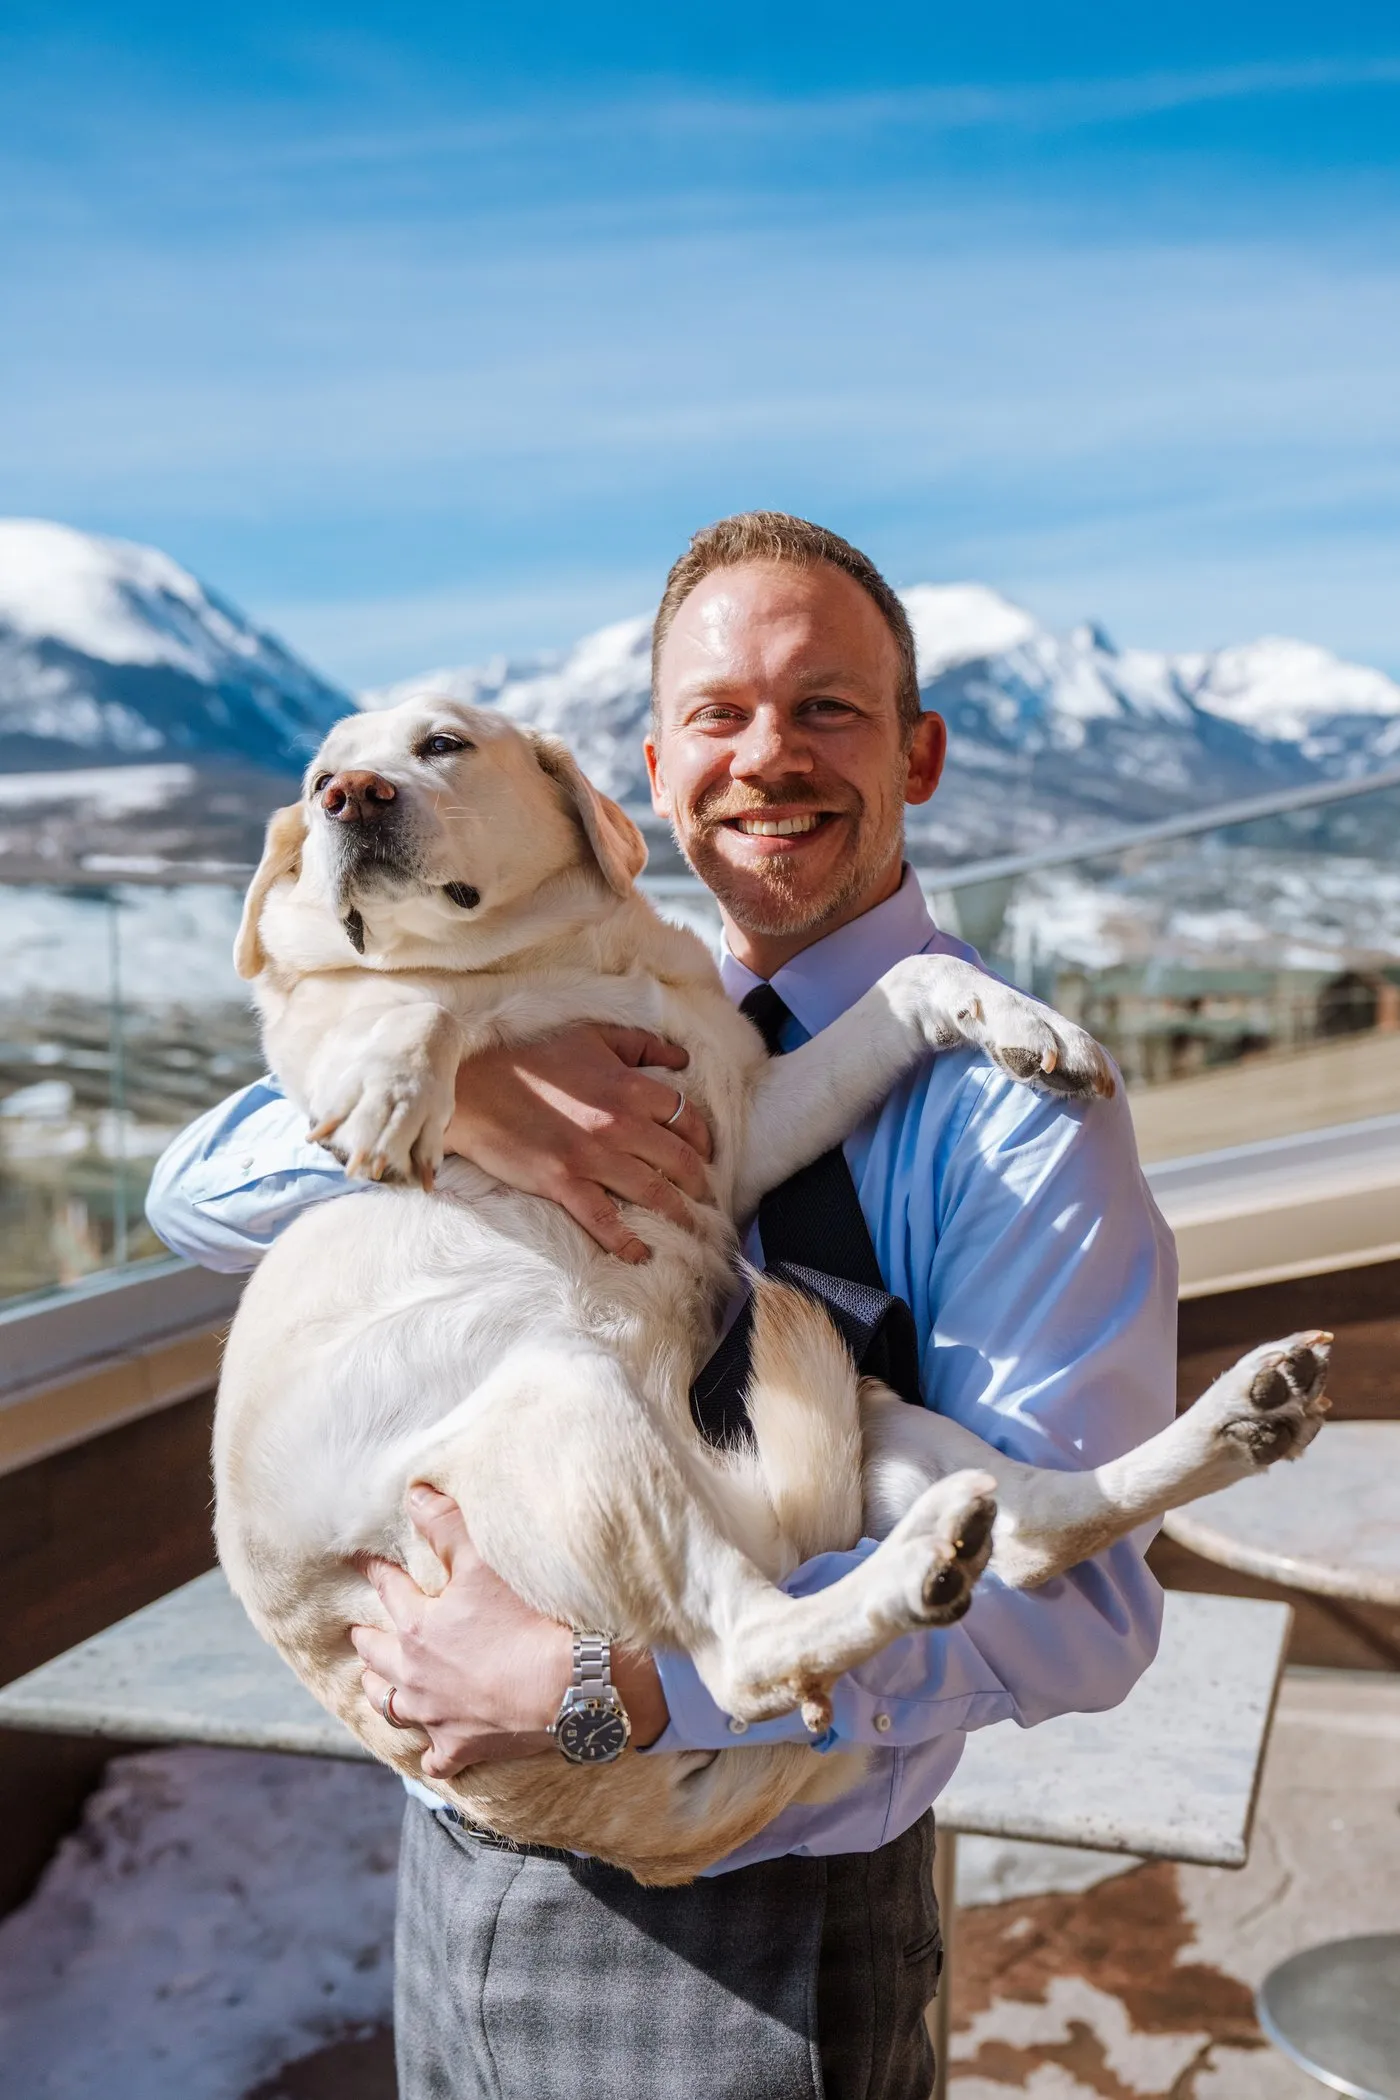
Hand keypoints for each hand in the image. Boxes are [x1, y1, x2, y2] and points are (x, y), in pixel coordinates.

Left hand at [352, 1486, 668, 1778]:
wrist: (571, 1687)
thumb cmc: (527, 1621)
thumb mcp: (484, 1562)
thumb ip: (445, 1526)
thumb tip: (413, 1495)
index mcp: (417, 1627)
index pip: (388, 1590)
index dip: (376, 1572)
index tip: (363, 1562)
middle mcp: (415, 1675)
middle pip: (377, 1656)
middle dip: (367, 1639)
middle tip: (359, 1631)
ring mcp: (436, 1716)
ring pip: (392, 1708)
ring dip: (381, 1693)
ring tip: (375, 1684)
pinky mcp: (461, 1747)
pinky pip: (434, 1758)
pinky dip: (429, 1752)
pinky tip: (430, 1750)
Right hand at [444, 1024, 712, 1262]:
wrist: (474, 1090)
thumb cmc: (533, 1062)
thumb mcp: (591, 1037)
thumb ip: (639, 1044)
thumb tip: (681, 1056)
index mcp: (629, 1086)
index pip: (686, 1117)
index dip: (703, 1139)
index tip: (707, 1155)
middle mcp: (619, 1123)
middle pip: (679, 1159)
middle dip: (700, 1182)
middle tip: (708, 1197)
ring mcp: (593, 1156)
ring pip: (653, 1192)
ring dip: (679, 1213)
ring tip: (691, 1227)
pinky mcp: (564, 1182)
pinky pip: (605, 1219)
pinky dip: (626, 1242)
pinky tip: (641, 1255)